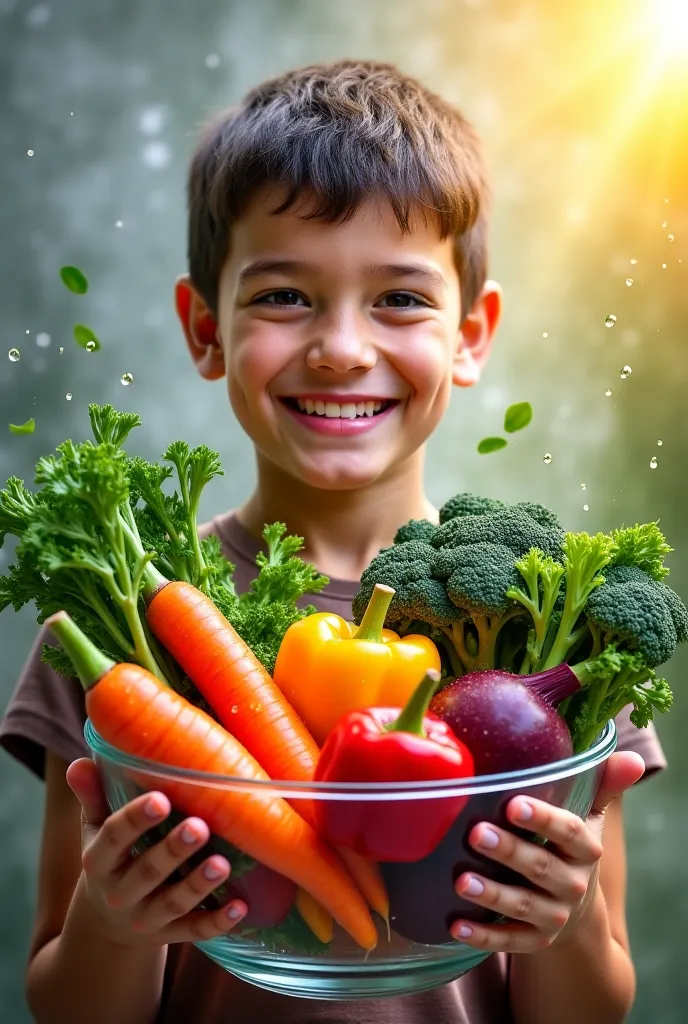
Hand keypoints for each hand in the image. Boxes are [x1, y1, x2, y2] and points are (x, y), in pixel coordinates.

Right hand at [66, 758, 246, 946]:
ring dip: (198, 884)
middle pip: (148, 871)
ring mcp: (146, 917)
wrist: (106, 923)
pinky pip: (194, 931)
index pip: (114, 837)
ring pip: (173, 903)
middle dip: (174, 849)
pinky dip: (217, 922)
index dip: (136, 819)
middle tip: (199, 827)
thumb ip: (92, 797)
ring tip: (222, 864)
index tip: (160, 799)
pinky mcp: (170, 934)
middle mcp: (120, 892)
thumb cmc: (112, 857)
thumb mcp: (95, 830)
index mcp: (100, 860)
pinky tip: (240, 907)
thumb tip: (79, 763)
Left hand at [450, 751, 644, 952]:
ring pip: (522, 905)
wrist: (578, 912)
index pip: (568, 831)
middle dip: (508, 851)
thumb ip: (603, 786)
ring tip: (462, 881)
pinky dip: (483, 935)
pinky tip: (457, 925)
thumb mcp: (589, 817)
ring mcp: (553, 915)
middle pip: (539, 867)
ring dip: (492, 894)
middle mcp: (573, 885)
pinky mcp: (534, 940)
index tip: (513, 804)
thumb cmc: (570, 848)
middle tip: (475, 833)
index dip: (542, 819)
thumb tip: (633, 758)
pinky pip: (508, 940)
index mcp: (586, 850)